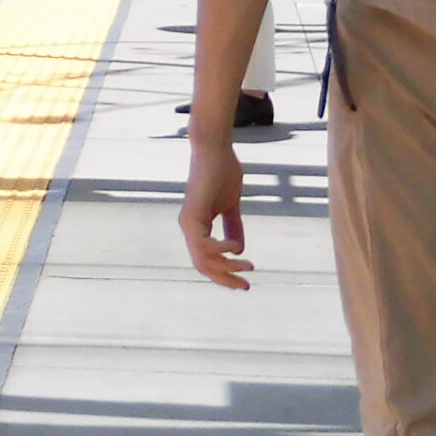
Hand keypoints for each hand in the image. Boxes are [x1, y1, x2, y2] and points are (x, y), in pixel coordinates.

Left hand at [179, 134, 251, 288]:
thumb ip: (233, 225)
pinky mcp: (193, 213)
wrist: (215, 149)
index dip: (224, 274)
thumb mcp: (231, 205)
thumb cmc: (223, 172)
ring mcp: (189, 221)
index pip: (206, 260)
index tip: (246, 282)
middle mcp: (189, 227)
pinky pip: (202, 243)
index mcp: (198, 226)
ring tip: (247, 265)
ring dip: (226, 267)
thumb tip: (238, 249)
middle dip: (225, 279)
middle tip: (246, 286)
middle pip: (202, 266)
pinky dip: (219, 250)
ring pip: (202, 259)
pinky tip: (235, 247)